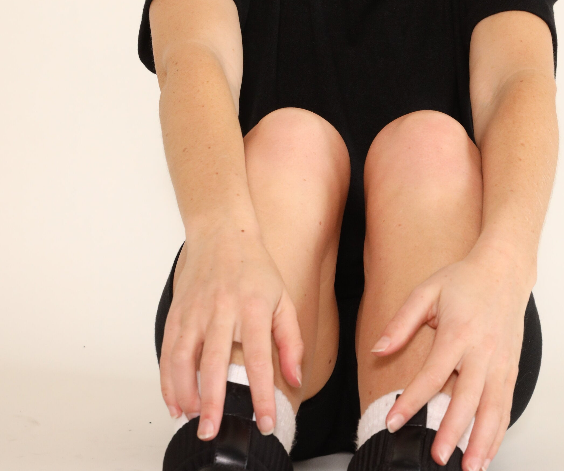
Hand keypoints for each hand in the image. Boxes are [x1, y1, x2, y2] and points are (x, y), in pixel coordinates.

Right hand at [160, 230, 303, 441]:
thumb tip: (295, 377)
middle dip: (213, 403)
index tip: (264, 422)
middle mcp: (222, 310)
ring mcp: (195, 311)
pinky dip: (167, 379)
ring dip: (185, 394)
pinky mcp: (177, 312)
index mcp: (254, 307)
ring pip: (183, 359)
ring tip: (193, 419)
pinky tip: (174, 400)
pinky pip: (168, 351)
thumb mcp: (283, 298)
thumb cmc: (254, 267)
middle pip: (213, 363)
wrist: (221, 233)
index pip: (258, 358)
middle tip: (213, 432)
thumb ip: (290, 340)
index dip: (261, 394)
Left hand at [371, 247, 532, 469]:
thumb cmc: (463, 280)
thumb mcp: (427, 290)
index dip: (411, 401)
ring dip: (482, 442)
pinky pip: (506, 406)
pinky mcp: (512, 369)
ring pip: (493, 410)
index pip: (432, 374)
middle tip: (436, 458)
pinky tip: (488, 452)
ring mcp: (501, 362)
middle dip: (452, 432)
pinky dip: (498, 432)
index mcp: (458, 332)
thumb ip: (401, 322)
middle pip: (467, 399)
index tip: (393, 422)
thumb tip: (378, 349)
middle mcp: (483, 351)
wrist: (505, 270)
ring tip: (468, 469)